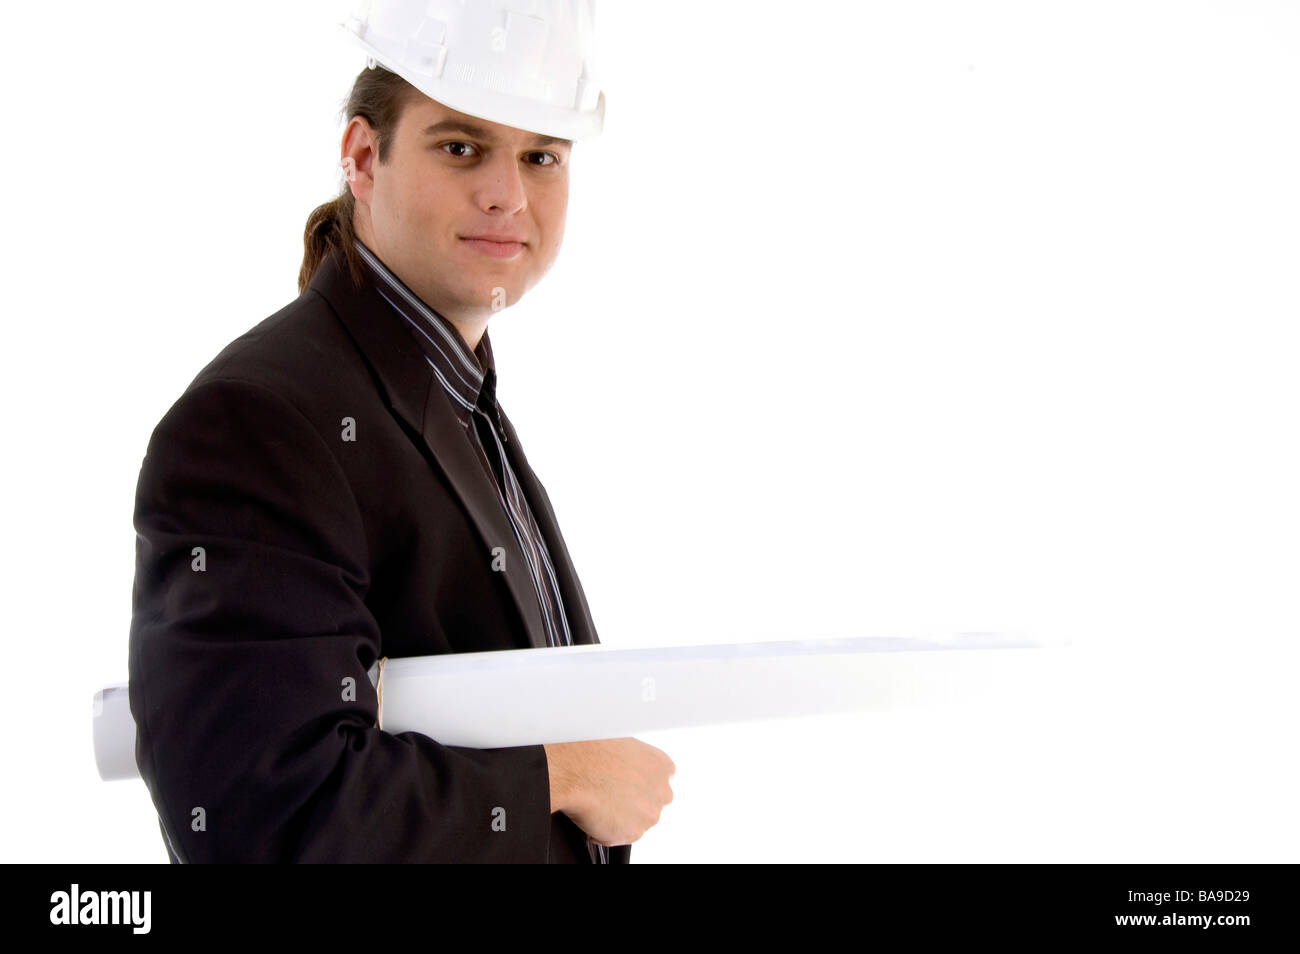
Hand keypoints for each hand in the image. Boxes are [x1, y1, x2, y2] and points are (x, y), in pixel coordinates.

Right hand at [544, 737, 674, 845]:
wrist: (577, 767)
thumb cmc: (594, 750)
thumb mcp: (623, 746)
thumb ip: (634, 764)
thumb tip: (625, 770)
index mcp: (663, 767)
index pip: (656, 784)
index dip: (636, 785)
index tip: (622, 784)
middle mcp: (663, 792)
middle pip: (648, 805)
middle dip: (630, 804)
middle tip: (606, 795)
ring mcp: (650, 815)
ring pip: (633, 822)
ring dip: (616, 818)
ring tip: (595, 802)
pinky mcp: (633, 834)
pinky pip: (616, 837)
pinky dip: (601, 831)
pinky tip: (590, 814)